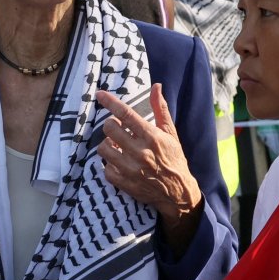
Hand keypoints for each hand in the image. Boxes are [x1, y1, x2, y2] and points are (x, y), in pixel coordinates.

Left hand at [95, 84, 202, 249]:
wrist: (178, 193)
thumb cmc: (174, 159)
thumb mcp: (171, 133)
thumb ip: (161, 109)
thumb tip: (156, 86)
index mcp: (152, 137)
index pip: (126, 115)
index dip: (111, 102)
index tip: (100, 95)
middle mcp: (141, 152)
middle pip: (110, 129)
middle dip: (111, 125)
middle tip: (117, 128)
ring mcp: (132, 170)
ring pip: (104, 149)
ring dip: (108, 145)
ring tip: (117, 146)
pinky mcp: (125, 184)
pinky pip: (106, 169)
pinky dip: (110, 165)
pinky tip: (119, 163)